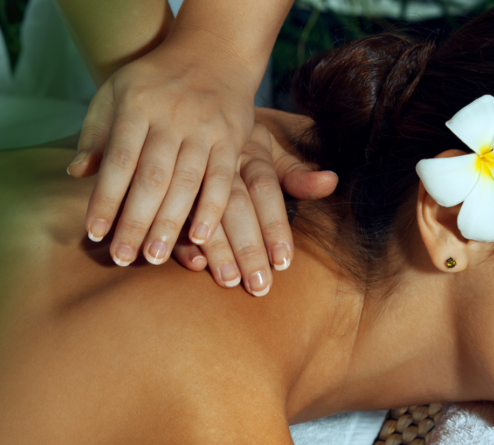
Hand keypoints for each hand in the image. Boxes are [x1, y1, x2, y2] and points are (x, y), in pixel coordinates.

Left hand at [68, 44, 256, 265]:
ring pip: (186, 182)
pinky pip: (222, 179)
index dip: (105, 198)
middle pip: (151, 177)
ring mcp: (205, 128)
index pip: (118, 160)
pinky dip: (211, 209)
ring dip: (170, 223)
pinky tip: (199, 238)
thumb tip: (76, 173)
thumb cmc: (154, 81)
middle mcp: (171, 116)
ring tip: (155, 257)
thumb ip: (95, 133)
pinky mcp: (232, 138)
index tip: (94, 233)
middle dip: (136, 220)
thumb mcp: (115, 92)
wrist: (214, 51)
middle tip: (123, 257)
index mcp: (136, 105)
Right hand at [171, 119, 336, 295]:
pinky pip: (170, 216)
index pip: (264, 188)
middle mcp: (219, 163)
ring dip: (217, 250)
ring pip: (203, 213)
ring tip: (230, 282)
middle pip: (236, 206)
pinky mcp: (161, 189)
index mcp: (248, 151)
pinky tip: (194, 263)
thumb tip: (332, 182)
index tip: (283, 260)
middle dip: (248, 247)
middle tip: (260, 286)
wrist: (186, 109)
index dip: (274, 224)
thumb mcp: (267, 151)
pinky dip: (181, 241)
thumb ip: (296, 174)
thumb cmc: (237, 142)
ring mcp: (188, 176)